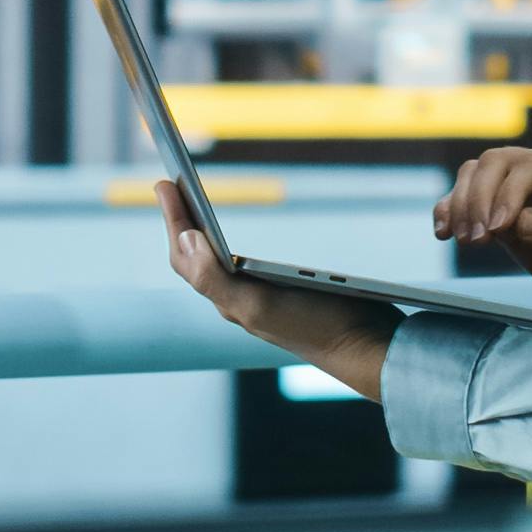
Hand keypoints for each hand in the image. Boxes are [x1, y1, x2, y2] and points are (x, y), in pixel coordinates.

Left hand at [163, 202, 393, 397]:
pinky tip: (238, 243)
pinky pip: (244, 268)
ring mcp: (263, 298)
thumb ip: (214, 277)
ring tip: (192, 209)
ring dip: (202, 234)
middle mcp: (240, 300)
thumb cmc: (316, 327)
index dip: (173, 219)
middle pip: (196, 259)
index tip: (164, 182)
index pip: (186, 257)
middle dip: (180, 221)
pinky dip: (231, 248)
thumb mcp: (259, 304)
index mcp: (228, 299)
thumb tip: (185, 238)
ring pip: (218, 265)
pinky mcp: (286, 295)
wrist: (368, 349)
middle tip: (169, 186)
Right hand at [435, 137, 531, 311]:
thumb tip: (516, 222)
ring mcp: (518, 181)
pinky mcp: (498, 204)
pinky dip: (448, 209)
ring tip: (464, 240)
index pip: (531, 166)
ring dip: (461, 204)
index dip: (508, 193)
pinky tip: (443, 232)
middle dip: (479, 198)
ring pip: (475, 173)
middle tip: (477, 240)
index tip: (497, 228)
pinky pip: (464, 194)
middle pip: (495, 162)